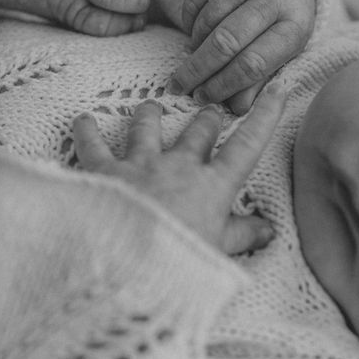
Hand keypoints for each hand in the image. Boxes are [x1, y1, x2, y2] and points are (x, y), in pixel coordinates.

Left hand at [73, 82, 285, 253]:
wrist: (128, 270)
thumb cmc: (179, 267)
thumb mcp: (217, 255)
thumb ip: (241, 236)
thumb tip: (269, 229)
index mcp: (212, 187)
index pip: (246, 146)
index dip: (263, 117)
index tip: (276, 89)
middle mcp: (178, 167)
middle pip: (197, 134)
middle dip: (206, 119)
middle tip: (212, 109)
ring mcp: (141, 166)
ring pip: (147, 130)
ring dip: (150, 115)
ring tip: (152, 105)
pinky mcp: (106, 172)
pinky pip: (94, 145)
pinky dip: (87, 131)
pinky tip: (82, 120)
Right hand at [171, 0, 314, 113]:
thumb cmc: (284, 18)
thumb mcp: (284, 50)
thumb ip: (260, 80)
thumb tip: (236, 109)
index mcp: (295, 27)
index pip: (253, 64)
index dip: (223, 85)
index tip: (203, 97)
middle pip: (225, 42)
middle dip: (198, 69)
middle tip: (180, 85)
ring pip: (207, 20)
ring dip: (195, 44)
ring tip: (195, 54)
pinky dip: (189, 20)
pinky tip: (195, 30)